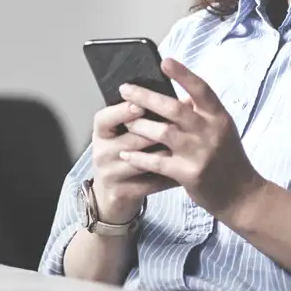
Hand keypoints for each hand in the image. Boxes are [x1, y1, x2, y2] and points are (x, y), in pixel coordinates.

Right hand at [88, 101, 176, 222]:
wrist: (112, 194)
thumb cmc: (123, 154)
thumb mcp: (123, 133)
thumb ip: (141, 115)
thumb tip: (176, 96)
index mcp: (101, 132)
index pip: (104, 118)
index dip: (121, 111)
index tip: (140, 105)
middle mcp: (101, 152)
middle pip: (131, 139)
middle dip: (157, 132)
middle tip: (181, 125)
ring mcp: (111, 174)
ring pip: (144, 161)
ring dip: (167, 154)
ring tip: (189, 147)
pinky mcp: (123, 192)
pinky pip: (152, 182)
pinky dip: (170, 177)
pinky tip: (186, 171)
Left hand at [117, 58, 265, 217]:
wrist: (242, 195)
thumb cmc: (228, 158)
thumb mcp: (222, 129)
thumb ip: (202, 112)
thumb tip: (179, 93)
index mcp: (219, 117)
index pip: (201, 89)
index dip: (183, 74)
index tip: (165, 61)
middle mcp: (211, 132)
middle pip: (174, 108)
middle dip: (145, 96)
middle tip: (125, 88)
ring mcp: (200, 153)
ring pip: (162, 132)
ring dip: (139, 125)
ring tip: (124, 121)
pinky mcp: (189, 174)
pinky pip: (157, 162)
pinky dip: (139, 157)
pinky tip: (126, 153)